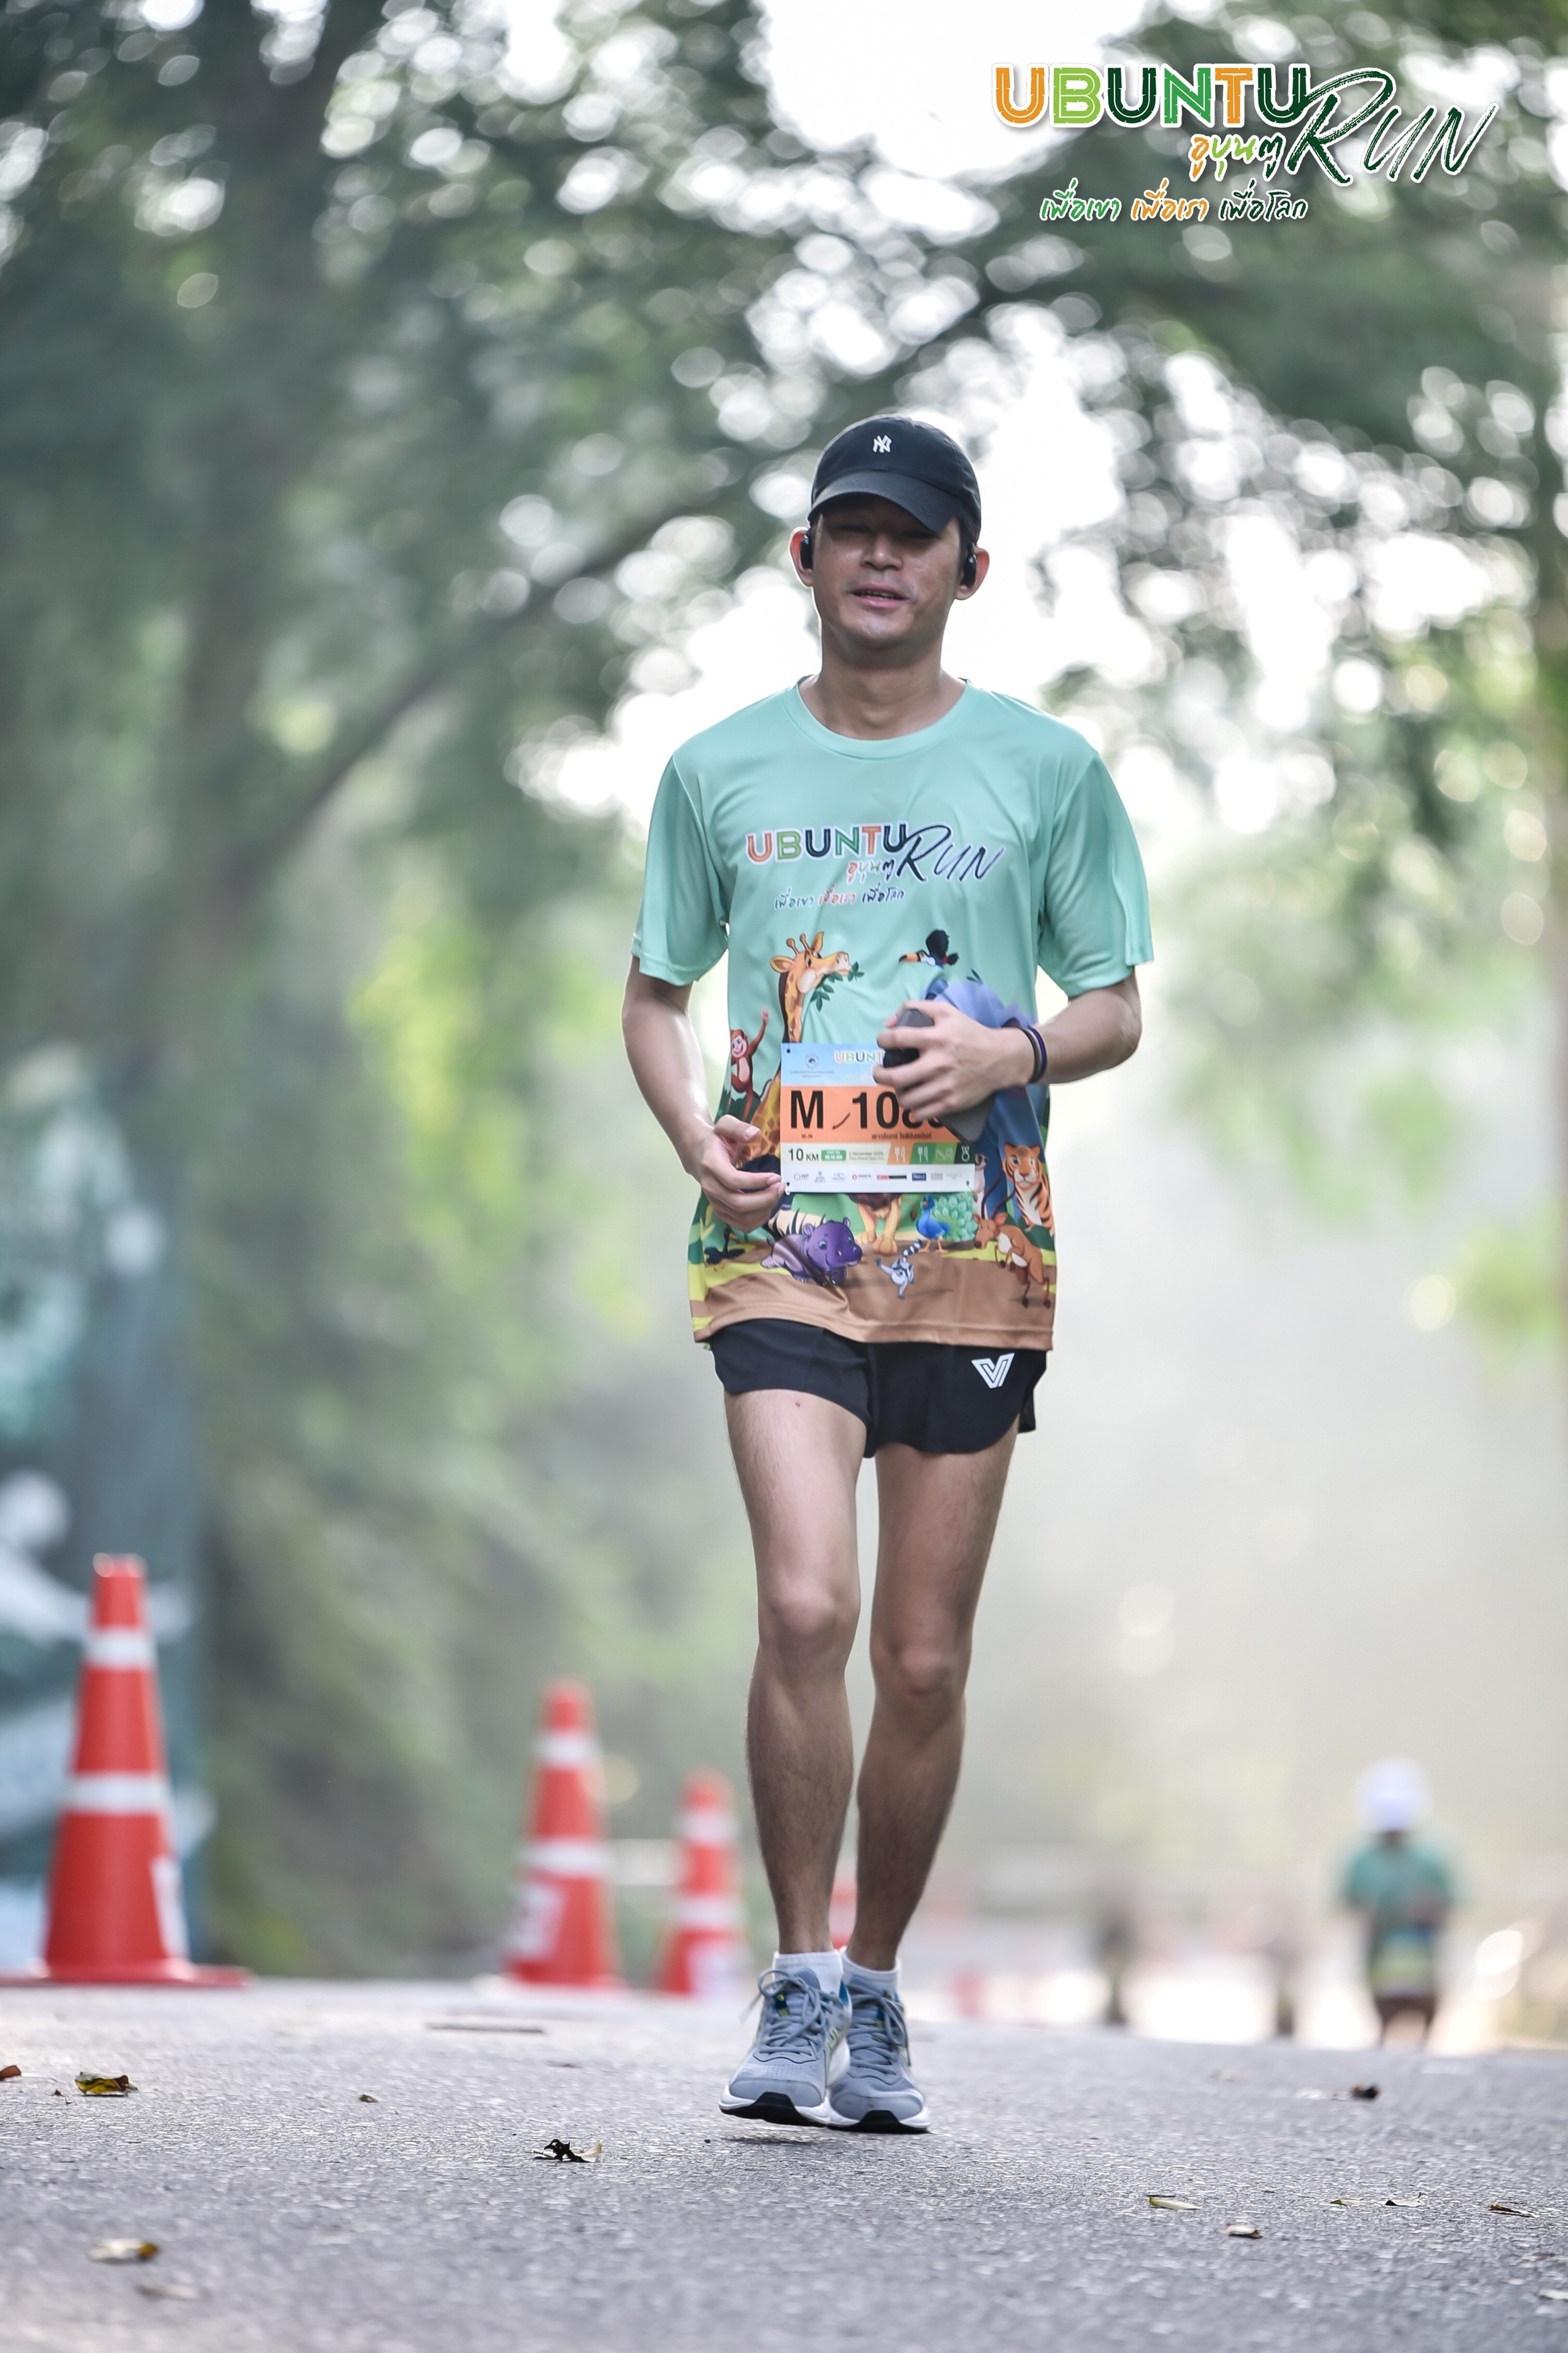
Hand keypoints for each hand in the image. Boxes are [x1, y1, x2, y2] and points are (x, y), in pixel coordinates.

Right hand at [687, 1114, 783, 1229]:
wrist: (699, 1155)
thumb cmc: (716, 1141)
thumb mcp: (725, 1126)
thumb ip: (739, 1128)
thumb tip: (755, 1134)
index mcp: (711, 1165)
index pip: (733, 1180)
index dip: (757, 1182)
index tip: (776, 1177)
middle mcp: (710, 1187)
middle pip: (738, 1203)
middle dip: (765, 1198)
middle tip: (781, 1187)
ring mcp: (715, 1202)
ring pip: (741, 1217)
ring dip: (764, 1209)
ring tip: (776, 1195)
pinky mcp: (721, 1211)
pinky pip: (741, 1224)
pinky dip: (758, 1219)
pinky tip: (768, 1206)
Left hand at [875, 998, 1033, 1123]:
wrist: (1001, 1058)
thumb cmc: (970, 1033)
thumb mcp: (946, 1011)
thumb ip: (916, 1008)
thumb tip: (888, 1023)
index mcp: (937, 1038)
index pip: (898, 1038)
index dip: (883, 1040)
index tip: (883, 1042)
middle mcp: (939, 1063)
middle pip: (896, 1077)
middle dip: (879, 1075)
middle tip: (879, 1072)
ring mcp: (945, 1086)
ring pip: (906, 1099)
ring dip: (897, 1093)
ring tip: (899, 1087)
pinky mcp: (952, 1102)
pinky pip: (922, 1113)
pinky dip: (912, 1109)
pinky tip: (914, 1101)